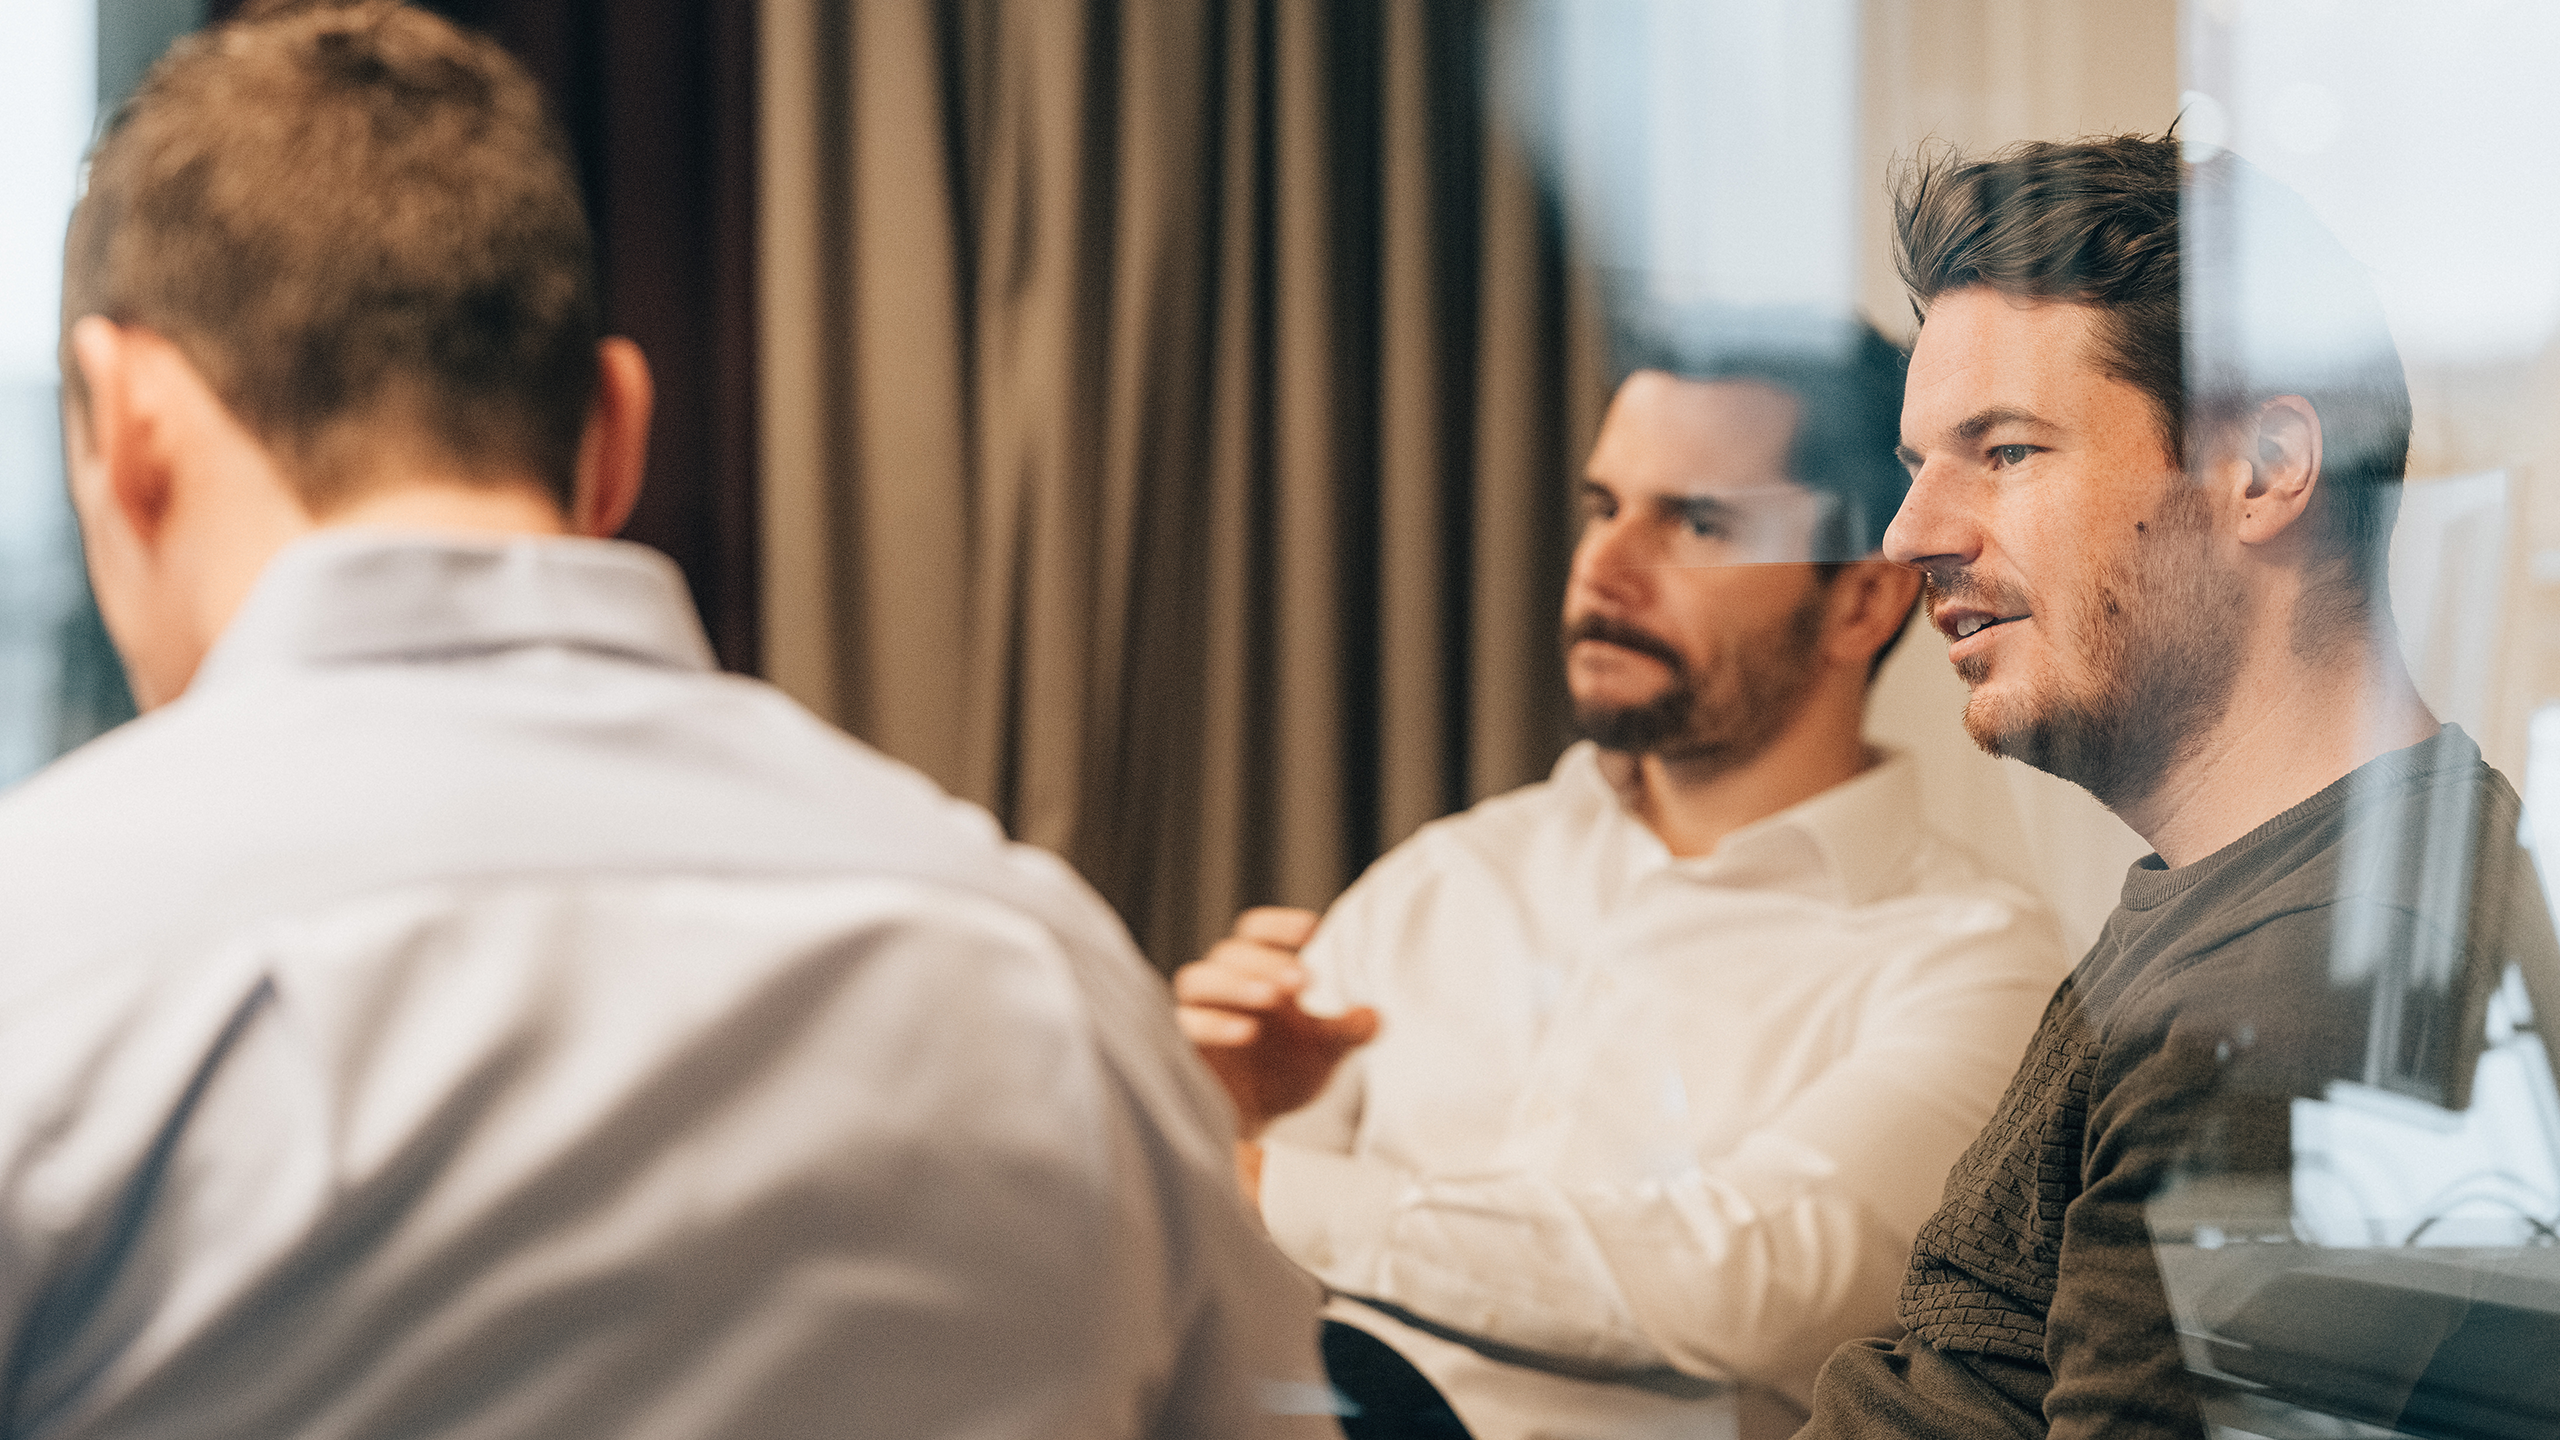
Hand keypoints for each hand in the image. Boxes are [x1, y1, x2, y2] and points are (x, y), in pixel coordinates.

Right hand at [1174, 906, 1379, 1137]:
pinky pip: (1185, 1026)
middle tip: (1303, 980)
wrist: (1253, 1121)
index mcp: (1256, 973)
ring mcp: (1197, 1014)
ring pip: (1198, 980)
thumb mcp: (1324, 1051)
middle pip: (1229, 953)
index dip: (1278, 926)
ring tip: (1272, 998)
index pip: (1256, 932)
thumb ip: (1348, 1032)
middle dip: (1266, 961)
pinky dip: (1213, 1025)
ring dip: (1235, 983)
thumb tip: (1374, 1017)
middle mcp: (1222, 986)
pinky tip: (1245, 1032)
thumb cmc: (1283, 1070)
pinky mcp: (1181, 1047)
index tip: (1311, 929)